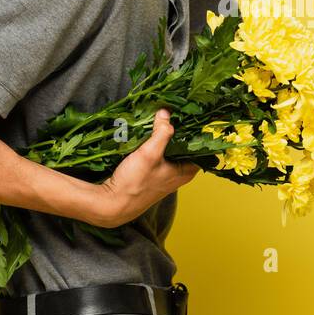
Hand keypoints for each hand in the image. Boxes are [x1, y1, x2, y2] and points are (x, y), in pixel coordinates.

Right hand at [88, 108, 199, 226]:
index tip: (191, 113)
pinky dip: (156, 142)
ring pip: (171, 149)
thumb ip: (161, 132)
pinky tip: (149, 131)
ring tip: (161, 117)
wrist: (112, 204)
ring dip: (165, 135)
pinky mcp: (152, 173)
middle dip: (179, 129)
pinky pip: (159, 153)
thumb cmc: (134, 184)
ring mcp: (165, 173)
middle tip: (174, 110)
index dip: (198, 130)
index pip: (201, 147)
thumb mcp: (149, 154)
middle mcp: (179, 173)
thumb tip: (166, 113)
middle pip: (185, 146)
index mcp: (186, 171)